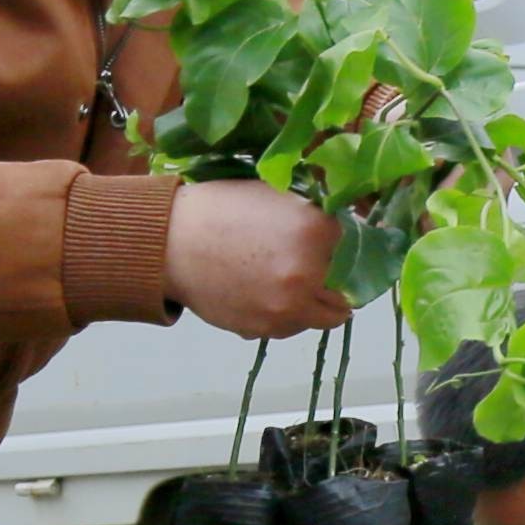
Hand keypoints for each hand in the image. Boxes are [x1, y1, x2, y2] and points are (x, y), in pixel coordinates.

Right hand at [165, 179, 353, 338]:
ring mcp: (287, 307)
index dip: (342, 244)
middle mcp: (308, 274)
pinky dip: (290, 315)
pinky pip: (293, 327)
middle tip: (326, 272)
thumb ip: (313, 214)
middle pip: (348, 289)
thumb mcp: (275, 195)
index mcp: (315, 231)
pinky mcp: (265, 329)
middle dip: (339, 280)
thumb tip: (342, 230)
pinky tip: (270, 295)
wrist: (171, 242)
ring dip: (319, 303)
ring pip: (327, 316)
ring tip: (299, 287)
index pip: (354, 245)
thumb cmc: (221, 209)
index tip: (332, 244)